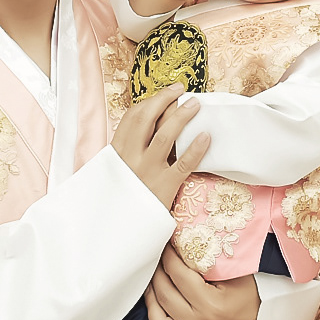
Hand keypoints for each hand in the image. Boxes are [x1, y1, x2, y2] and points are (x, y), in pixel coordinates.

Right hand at [111, 85, 209, 208]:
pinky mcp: (164, 187)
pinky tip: (206, 136)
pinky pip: (183, 164)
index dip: (150, 101)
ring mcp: (147, 171)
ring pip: (166, 136)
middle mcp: (130, 158)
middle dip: (164, 100)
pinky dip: (196, 148)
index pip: (132, 117)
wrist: (118, 229)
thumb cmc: (119, 198)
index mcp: (117, 152)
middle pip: (147, 119)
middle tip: (180, 89)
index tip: (165, 94)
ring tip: (195, 105)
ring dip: (182, 116)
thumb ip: (126, 151)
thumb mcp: (113, 171)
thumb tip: (147, 128)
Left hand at [146, 246, 259, 319]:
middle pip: (164, 296)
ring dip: (150, 300)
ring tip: (152, 284)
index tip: (165, 246)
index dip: (168, 258)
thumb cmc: (248, 296)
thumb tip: (181, 245)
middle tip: (156, 261)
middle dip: (157, 274)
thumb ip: (207, 262)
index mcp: (211, 304)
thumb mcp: (233, 275)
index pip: (178, 276)